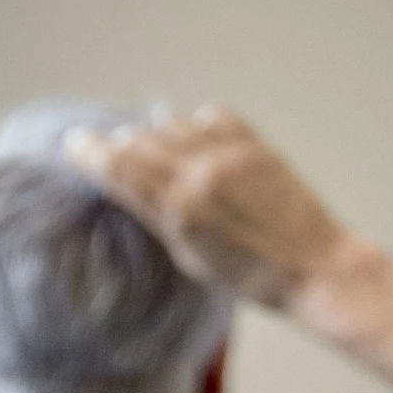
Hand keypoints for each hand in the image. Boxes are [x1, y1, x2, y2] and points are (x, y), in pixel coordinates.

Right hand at [67, 105, 356, 311]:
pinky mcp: (258, 146)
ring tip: (157, 146)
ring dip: (157, 132)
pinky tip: (198, 138)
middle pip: (139, 140)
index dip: (89, 151)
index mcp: (179, 210)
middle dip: (119, 143)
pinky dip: (198, 124)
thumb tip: (129, 184)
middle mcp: (200, 175)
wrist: (317, 269)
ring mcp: (230, 156)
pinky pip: (213, 115)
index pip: (118, 166)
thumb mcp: (192, 259)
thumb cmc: (253, 277)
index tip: (75, 143)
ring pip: (173, 123)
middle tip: (112, 148)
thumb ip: (160, 217)